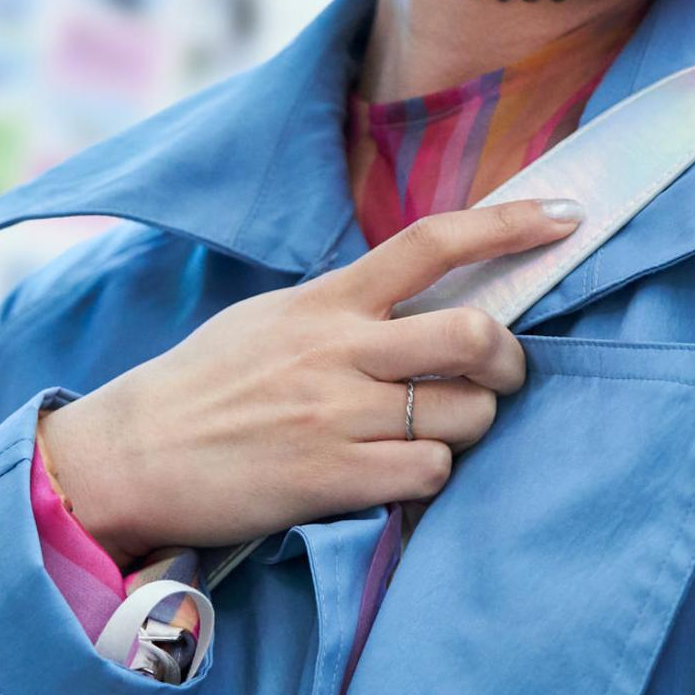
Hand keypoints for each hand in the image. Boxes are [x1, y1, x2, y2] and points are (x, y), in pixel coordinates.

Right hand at [34, 198, 580, 563]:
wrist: (128, 456)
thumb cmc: (202, 386)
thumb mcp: (272, 318)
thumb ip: (345, 306)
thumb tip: (418, 295)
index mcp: (327, 299)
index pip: (432, 243)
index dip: (509, 224)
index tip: (565, 215)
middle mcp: (340, 350)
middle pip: (473, 333)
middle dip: (508, 359)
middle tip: (498, 375)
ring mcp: (339, 415)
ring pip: (465, 413)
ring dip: (469, 426)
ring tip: (433, 433)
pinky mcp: (333, 479)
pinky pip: (427, 473)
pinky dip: (430, 476)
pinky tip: (399, 474)